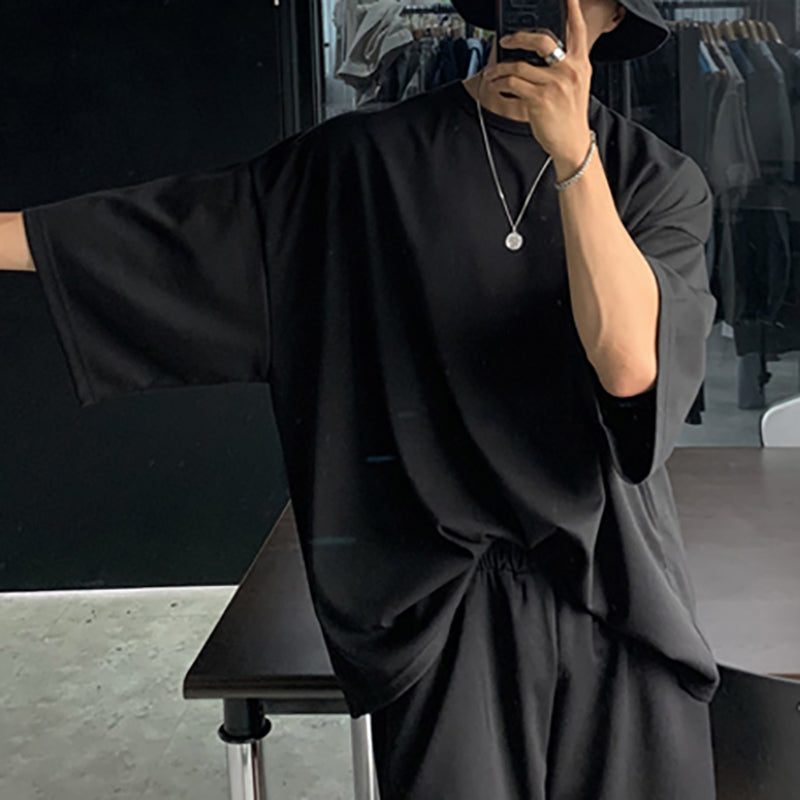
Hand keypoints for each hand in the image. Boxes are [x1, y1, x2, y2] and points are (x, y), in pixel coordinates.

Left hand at [482, 0, 592, 173]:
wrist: (572, 143)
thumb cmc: (570, 115)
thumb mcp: (576, 84)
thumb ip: (566, 64)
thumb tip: (541, 50)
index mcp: (580, 63)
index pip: (577, 29)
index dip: (571, 8)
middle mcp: (569, 71)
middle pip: (542, 40)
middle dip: (519, 37)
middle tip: (506, 40)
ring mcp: (555, 85)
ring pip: (520, 65)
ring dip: (501, 68)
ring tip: (494, 72)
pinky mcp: (540, 100)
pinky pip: (513, 84)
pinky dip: (500, 83)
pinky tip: (497, 85)